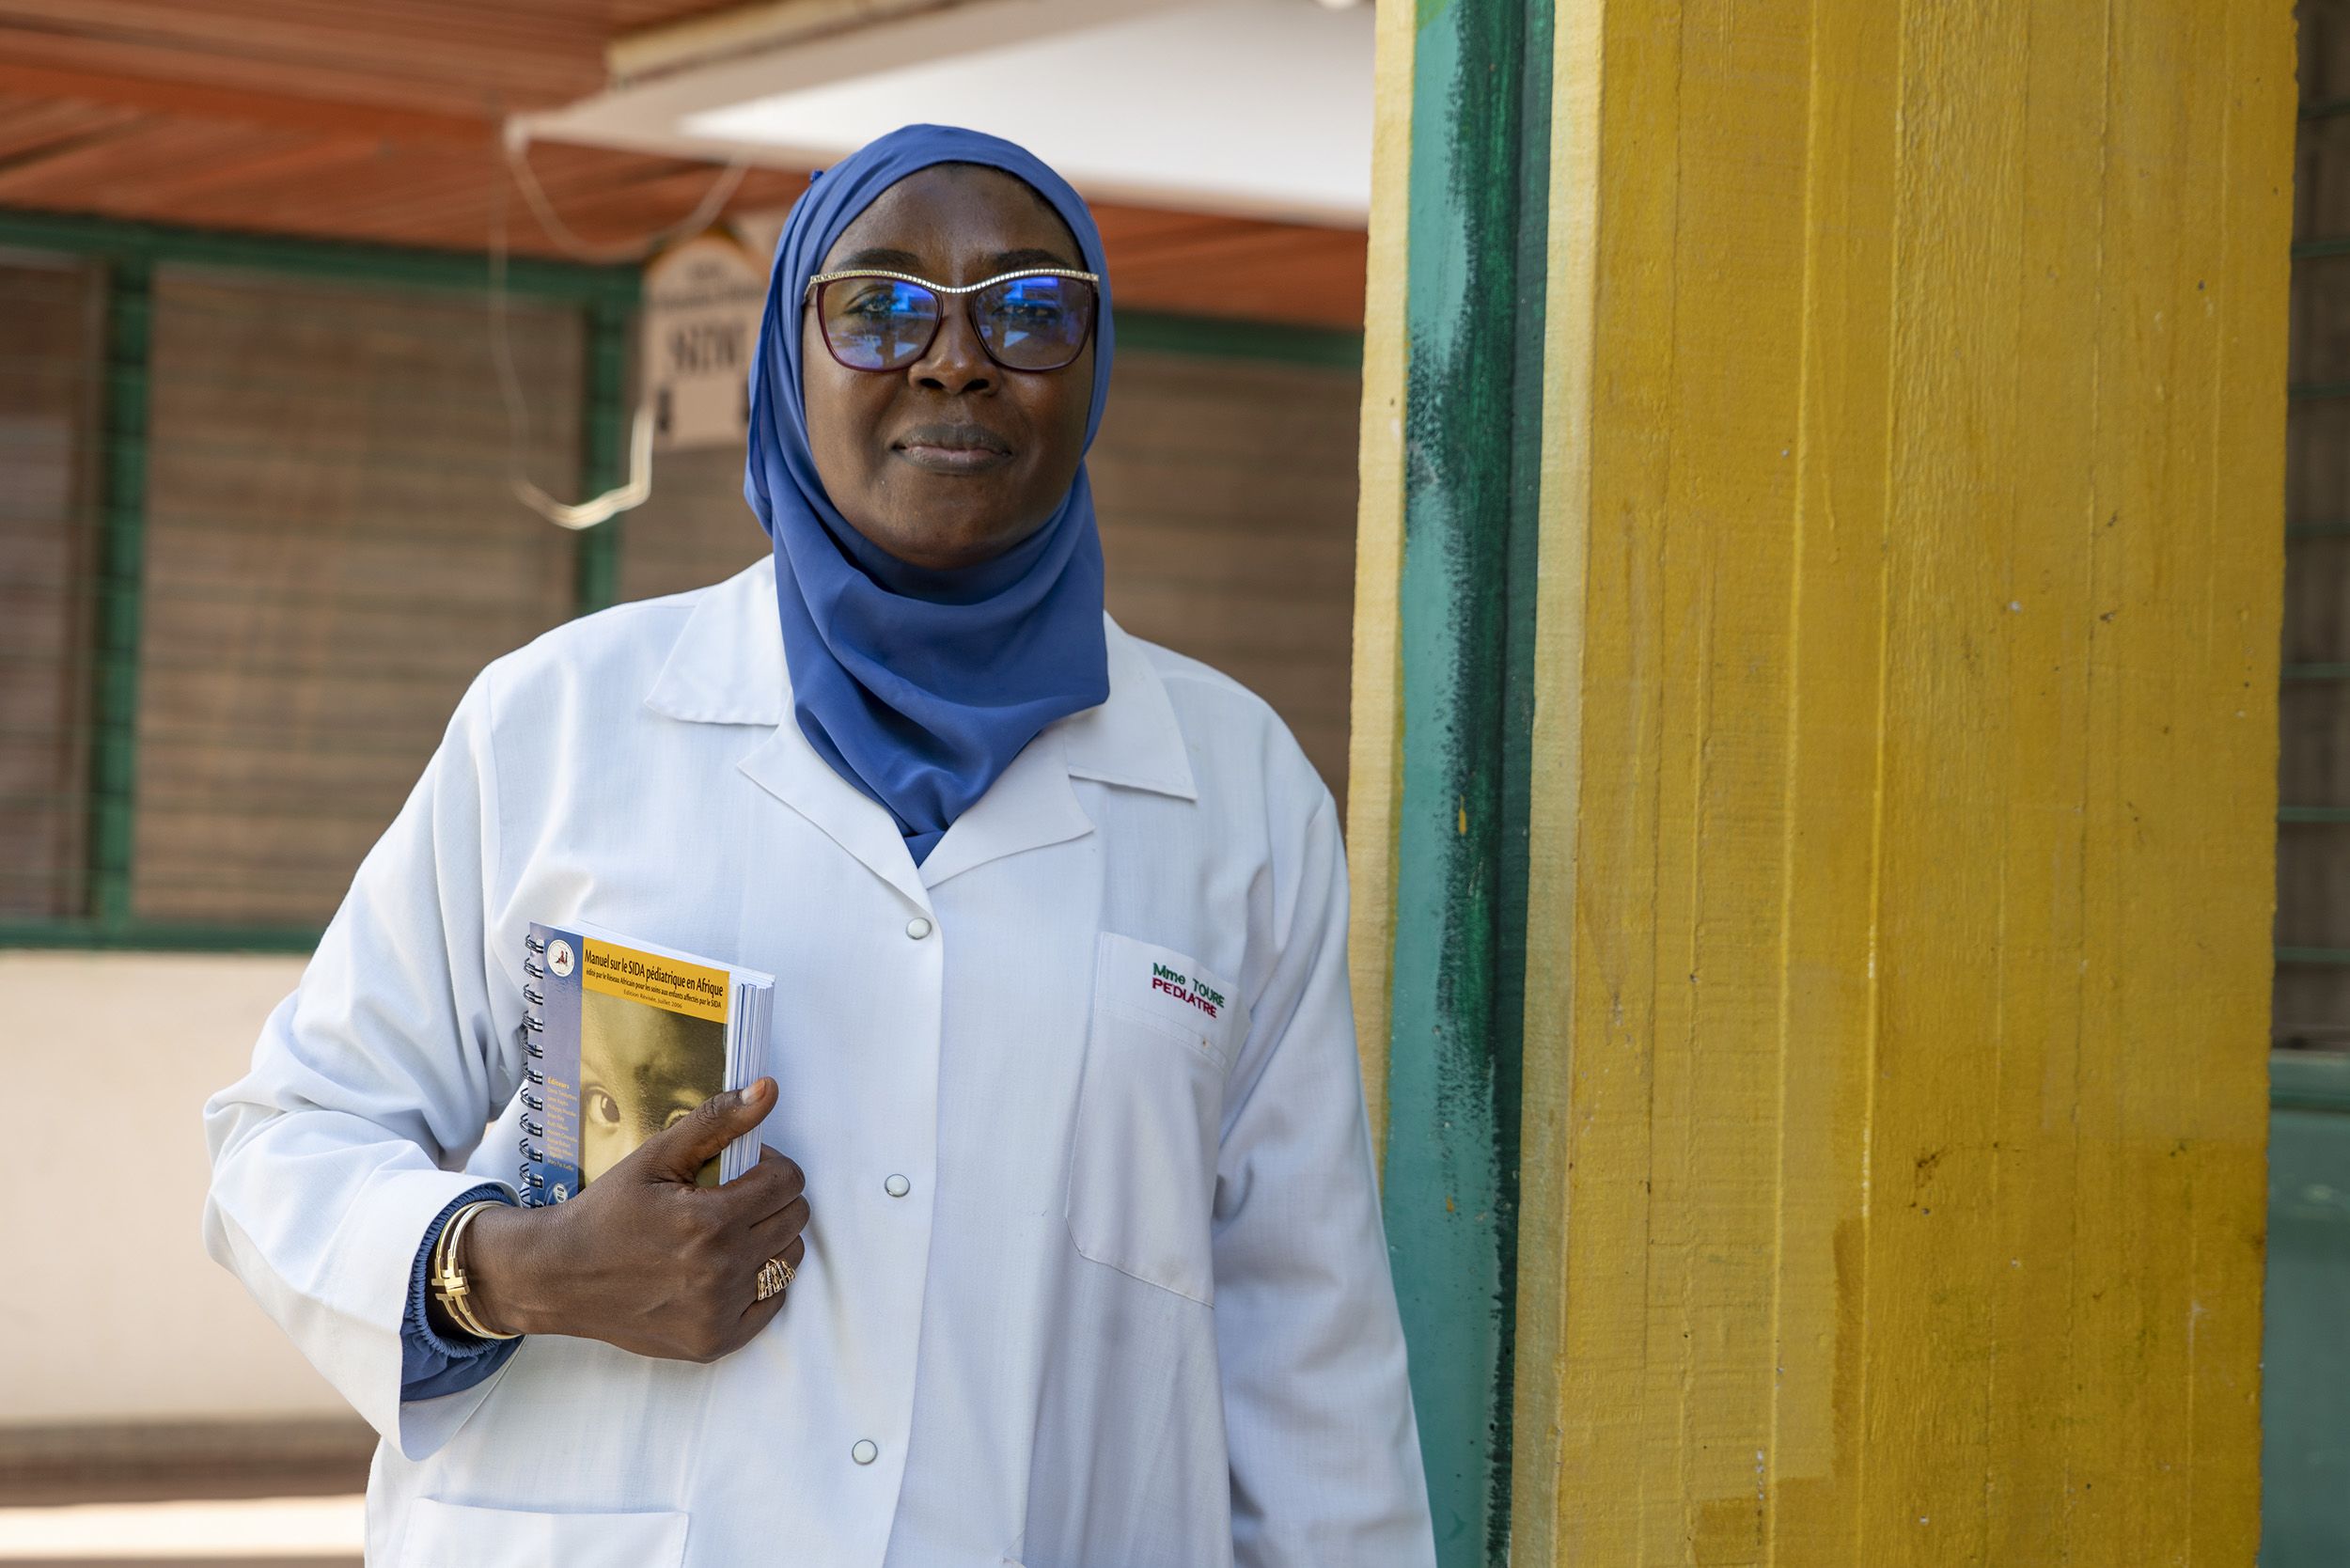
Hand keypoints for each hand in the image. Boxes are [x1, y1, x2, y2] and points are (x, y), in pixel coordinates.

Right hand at [464, 1078, 808, 1362]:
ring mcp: (719, 1312)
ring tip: (728, 1232)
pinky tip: (724, 1268)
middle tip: (732, 1198)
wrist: (559, 1277)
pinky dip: (759, 1283)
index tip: (740, 1169)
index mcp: (710, 1221)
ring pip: (789, 1260)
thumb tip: (769, 1089)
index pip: (789, 1182)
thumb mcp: (656, 1156)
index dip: (769, 1166)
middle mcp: (720, 1271)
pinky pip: (773, 1303)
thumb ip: (717, 1121)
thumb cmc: (607, 1211)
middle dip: (772, 1199)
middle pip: (794, 1220)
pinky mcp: (715, 1341)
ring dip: (769, 1240)